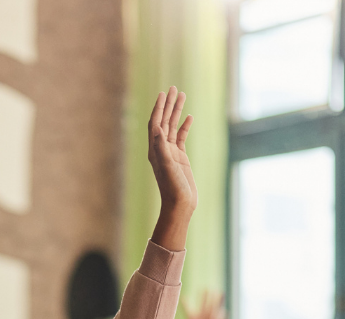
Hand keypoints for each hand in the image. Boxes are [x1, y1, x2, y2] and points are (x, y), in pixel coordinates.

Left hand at [147, 87, 196, 250]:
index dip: (158, 108)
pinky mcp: (180, 158)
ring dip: (177, 111)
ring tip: (182, 95)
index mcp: (154, 149)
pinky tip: (190, 117)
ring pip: (173, 126)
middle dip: (168, 104)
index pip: (155, 123)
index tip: (163, 93)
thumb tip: (157, 129)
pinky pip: (181, 137)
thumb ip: (162, 147)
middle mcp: (160, 149)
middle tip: (174, 88)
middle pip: (164, 121)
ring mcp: (171, 152)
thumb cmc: (172, 188)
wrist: (180, 204)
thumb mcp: (167, 166)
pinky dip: (185, 126)